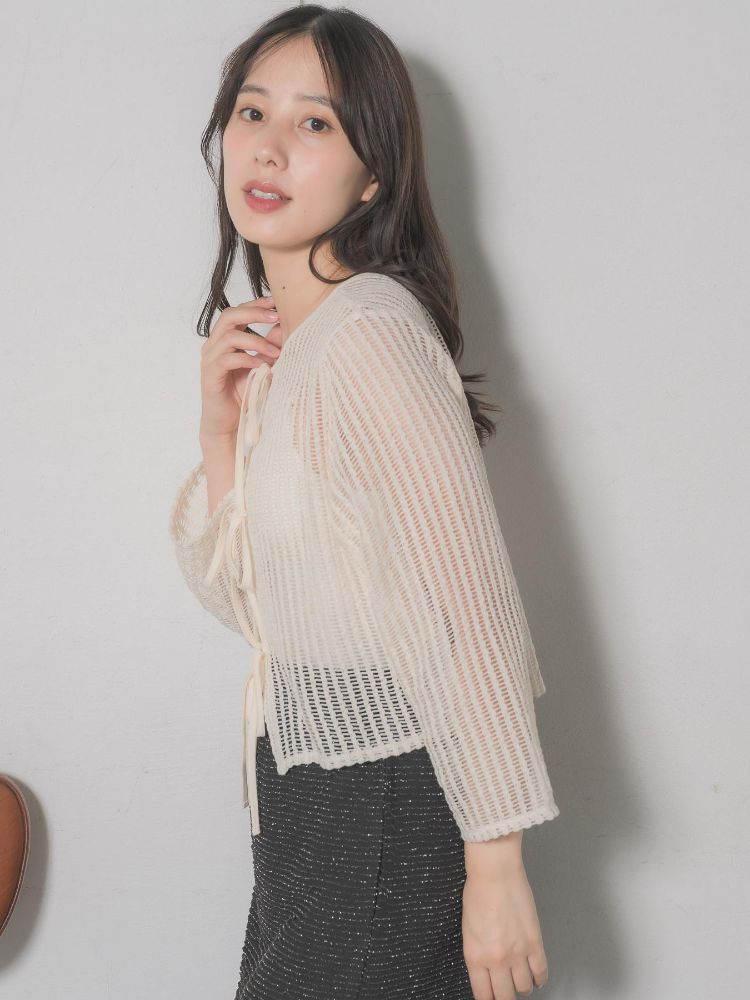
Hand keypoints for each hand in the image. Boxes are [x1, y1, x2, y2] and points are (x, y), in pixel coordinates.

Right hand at [199, 294, 281, 438]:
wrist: (228, 423)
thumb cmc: (244, 394)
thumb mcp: (262, 366)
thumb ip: (269, 348)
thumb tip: (284, 328)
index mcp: (224, 340)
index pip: (237, 312)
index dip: (255, 304)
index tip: (275, 301)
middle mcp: (213, 345)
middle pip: (229, 315)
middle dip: (254, 313)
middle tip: (276, 316)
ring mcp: (209, 359)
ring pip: (229, 336)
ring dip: (256, 341)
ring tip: (275, 352)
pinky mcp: (210, 375)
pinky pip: (227, 359)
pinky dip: (247, 359)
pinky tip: (261, 366)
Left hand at [462, 866, 548, 998]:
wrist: (495, 873)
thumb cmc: (478, 892)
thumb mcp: (468, 929)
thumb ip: (477, 953)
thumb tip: (485, 969)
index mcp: (475, 956)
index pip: (483, 995)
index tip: (491, 999)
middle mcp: (496, 959)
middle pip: (505, 997)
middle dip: (505, 997)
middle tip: (506, 993)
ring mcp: (517, 953)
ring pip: (524, 987)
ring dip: (523, 987)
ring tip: (521, 982)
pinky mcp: (534, 943)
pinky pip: (541, 971)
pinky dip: (539, 978)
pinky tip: (536, 977)